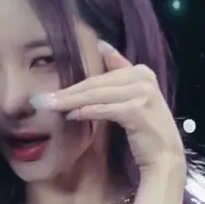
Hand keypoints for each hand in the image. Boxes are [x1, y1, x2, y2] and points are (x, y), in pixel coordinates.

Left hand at [32, 41, 184, 171]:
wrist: (165, 159)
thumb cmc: (145, 131)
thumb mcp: (132, 97)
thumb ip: (119, 72)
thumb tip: (102, 45)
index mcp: (141, 71)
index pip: (99, 76)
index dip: (73, 82)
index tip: (48, 89)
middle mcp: (144, 77)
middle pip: (95, 84)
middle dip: (66, 93)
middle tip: (39, 99)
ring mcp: (142, 93)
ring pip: (96, 95)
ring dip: (69, 102)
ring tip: (47, 106)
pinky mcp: (137, 110)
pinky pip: (104, 109)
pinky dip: (86, 112)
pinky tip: (70, 116)